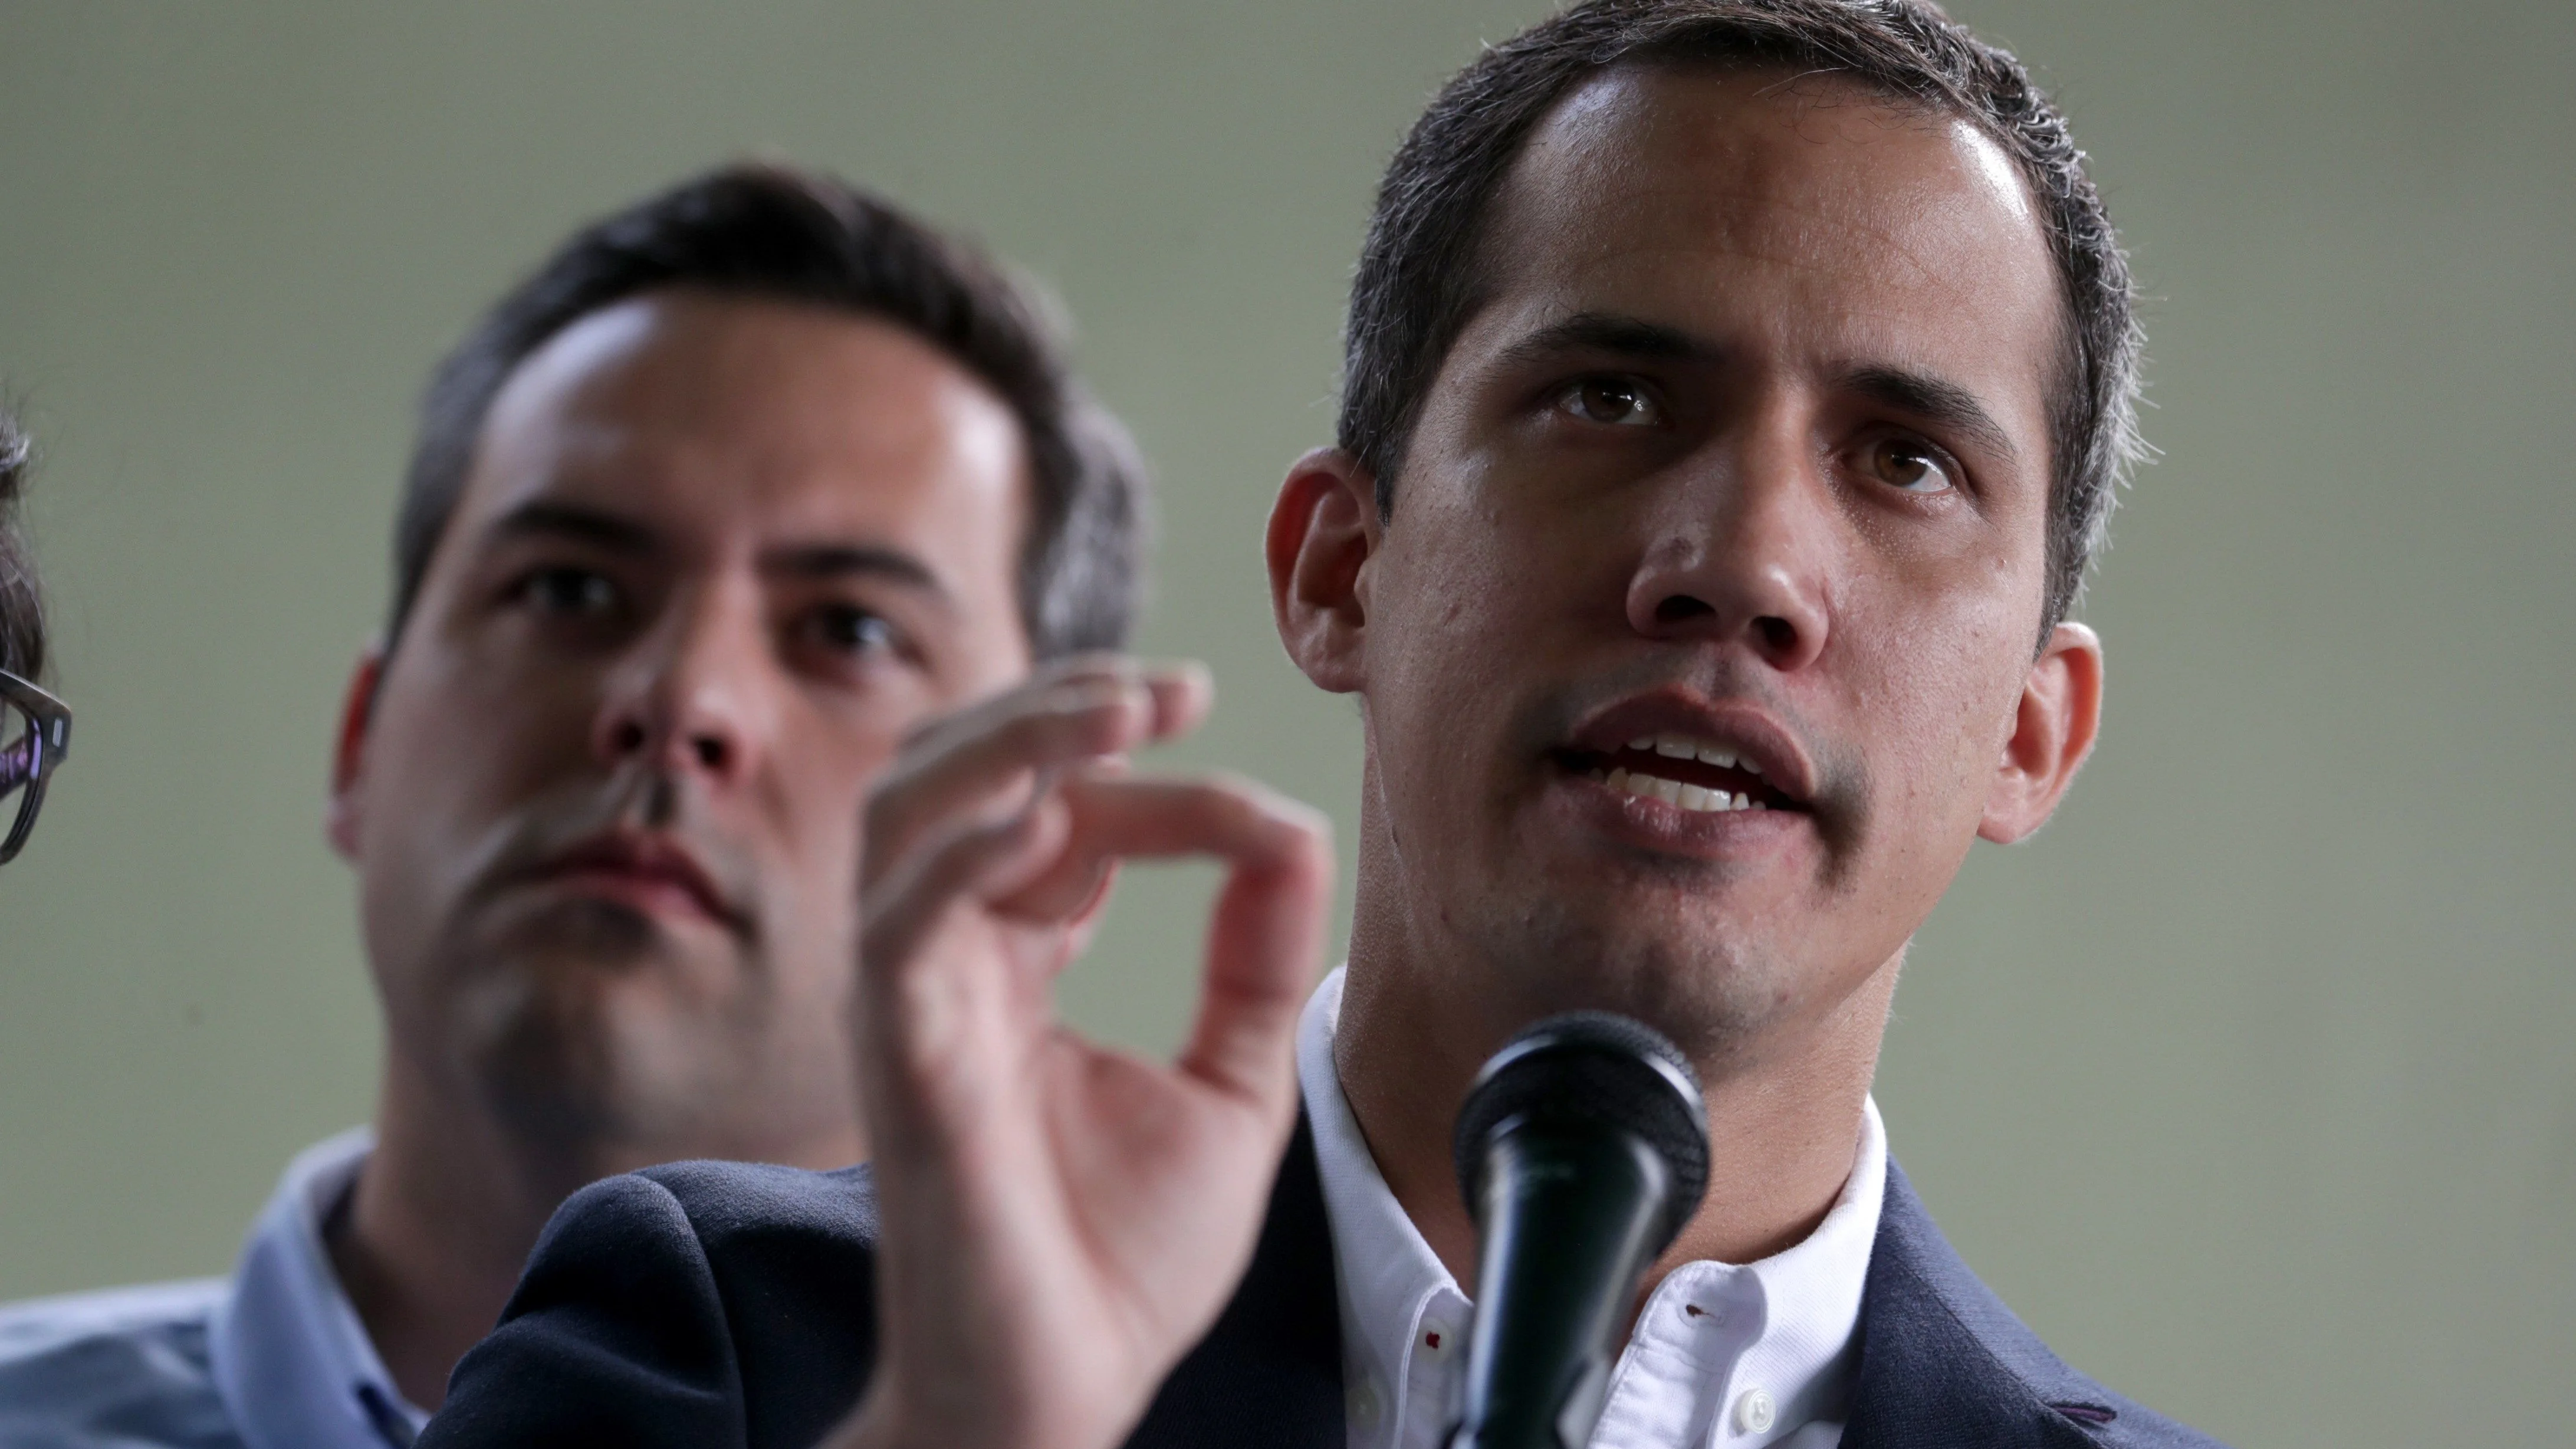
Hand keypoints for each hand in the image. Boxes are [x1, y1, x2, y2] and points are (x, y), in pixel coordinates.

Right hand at [827, 658, 1334, 1448]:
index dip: (1155, 784)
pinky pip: (903, 919)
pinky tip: (1048, 814)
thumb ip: (1255, 957)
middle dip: (1056, 706)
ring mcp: (913, 1001)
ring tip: (1117, 708)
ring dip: (1010, 741)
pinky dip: (967, 850)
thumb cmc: (1116, 1261)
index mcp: (1012, 962)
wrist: (1066, 1391)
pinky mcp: (900, 1055)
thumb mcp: (1232, 1082)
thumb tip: (1292, 827)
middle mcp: (948, 962)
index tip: (1256, 812)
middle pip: (959, 774)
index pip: (1065, 815)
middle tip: (1167, 688)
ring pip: (909, 813)